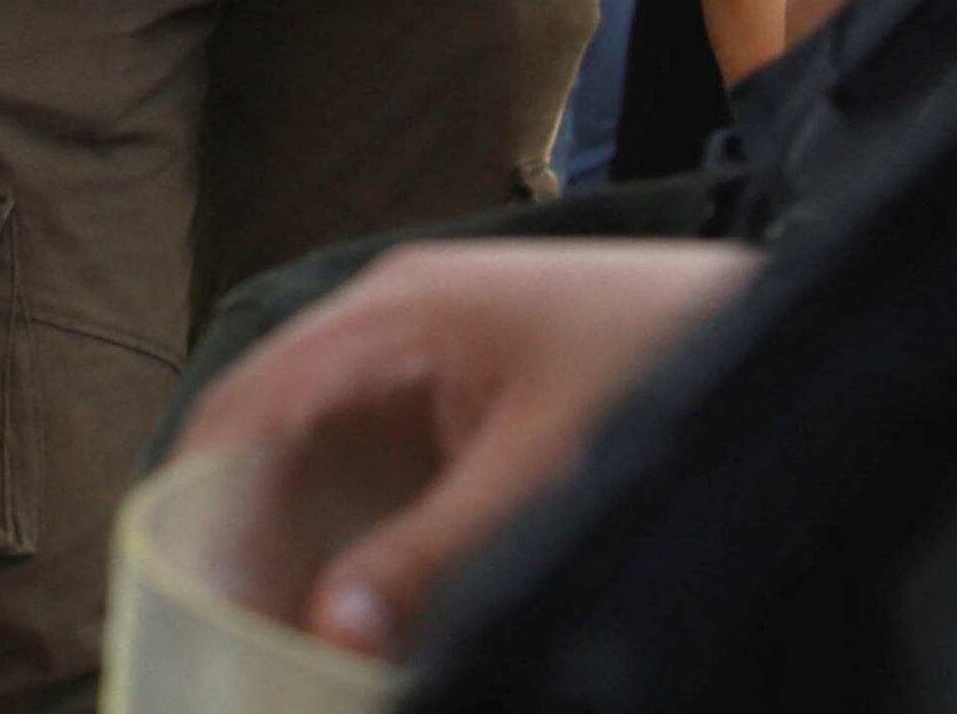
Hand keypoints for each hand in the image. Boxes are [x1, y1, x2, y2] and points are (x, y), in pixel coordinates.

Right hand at [174, 242, 755, 654]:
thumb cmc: (664, 355)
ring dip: (299, 552)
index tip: (177, 591)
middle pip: (275, 439)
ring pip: (321, 466)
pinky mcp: (463, 404)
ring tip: (278, 645)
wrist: (779, 326)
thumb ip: (437, 550)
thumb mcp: (547, 464)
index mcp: (395, 311)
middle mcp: (392, 327)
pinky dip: (357, 545)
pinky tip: (357, 616)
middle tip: (224, 645)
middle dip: (247, 541)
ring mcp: (426, 363)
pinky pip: (377, 479)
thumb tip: (329, 629)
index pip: (254, 398)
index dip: (201, 494)